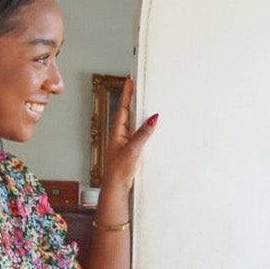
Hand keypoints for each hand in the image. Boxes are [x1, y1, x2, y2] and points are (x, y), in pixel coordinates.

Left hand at [97, 77, 156, 191]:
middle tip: (138, 87)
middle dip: (133, 100)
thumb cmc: (119, 170)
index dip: (127, 94)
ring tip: (145, 102)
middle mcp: (120, 135)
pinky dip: (143, 128)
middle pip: (128, 113)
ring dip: (138, 113)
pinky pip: (137, 134)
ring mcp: (124, 143)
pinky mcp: (130, 151)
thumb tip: (153, 118)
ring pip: (132, 123)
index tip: (130, 80)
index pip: (124, 108)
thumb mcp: (133, 149)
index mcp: (117, 132)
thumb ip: (144, 133)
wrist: (116, 188)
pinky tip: (149, 129)